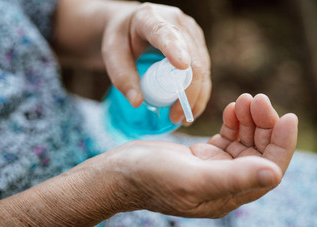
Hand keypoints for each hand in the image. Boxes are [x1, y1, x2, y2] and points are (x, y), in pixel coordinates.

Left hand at [101, 2, 210, 123]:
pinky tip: (190, 108)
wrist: (131, 27)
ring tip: (182, 118)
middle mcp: (176, 21)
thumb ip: (121, 76)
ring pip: (203, 67)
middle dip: (188, 92)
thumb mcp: (111, 54)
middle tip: (176, 118)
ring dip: (197, 96)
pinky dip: (199, 92)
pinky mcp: (197, 44)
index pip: (164, 33)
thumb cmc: (121, 40)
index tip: (181, 65)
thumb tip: (137, 102)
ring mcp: (191, 33)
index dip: (174, 48)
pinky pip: (204, 71)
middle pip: (192, 58)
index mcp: (149, 17)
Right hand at [110, 93, 297, 217]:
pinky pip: (230, 136)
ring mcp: (215, 168)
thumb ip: (233, 179)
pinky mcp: (204, 155)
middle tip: (257, 99)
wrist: (122, 172)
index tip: (287, 116)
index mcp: (228, 195)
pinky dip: (235, 121)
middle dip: (264, 125)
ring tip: (245, 100)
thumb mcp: (192, 178)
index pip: (269, 170)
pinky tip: (232, 108)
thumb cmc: (150, 177)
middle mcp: (226, 183)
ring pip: (246, 142)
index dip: (282, 144)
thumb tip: (274, 175)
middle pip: (260, 152)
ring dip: (250, 120)